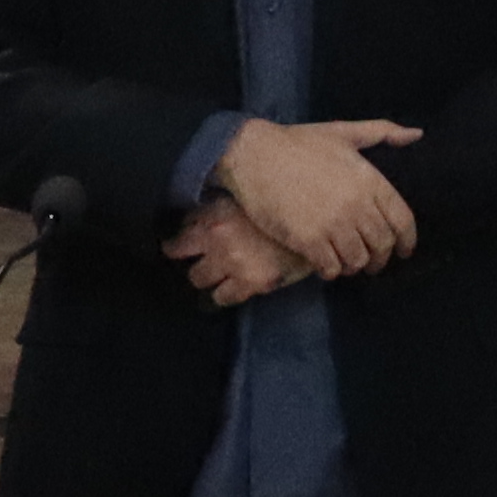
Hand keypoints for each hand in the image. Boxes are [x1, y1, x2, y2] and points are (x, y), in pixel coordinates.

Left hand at [166, 200, 301, 305]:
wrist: (319, 224)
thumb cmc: (286, 208)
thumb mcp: (249, 199)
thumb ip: (225, 206)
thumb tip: (206, 210)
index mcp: (215, 214)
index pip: (181, 233)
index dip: (178, 241)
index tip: (177, 246)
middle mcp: (217, 239)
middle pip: (185, 259)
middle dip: (191, 261)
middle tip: (196, 261)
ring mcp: (232, 263)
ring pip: (199, 279)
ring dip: (206, 278)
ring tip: (212, 277)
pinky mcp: (250, 283)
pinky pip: (223, 297)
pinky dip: (223, 294)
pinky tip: (227, 291)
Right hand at [212, 115, 424, 278]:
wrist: (253, 154)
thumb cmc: (297, 142)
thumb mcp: (343, 132)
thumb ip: (382, 132)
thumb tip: (416, 135)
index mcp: (369, 180)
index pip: (403, 221)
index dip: (407, 241)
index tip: (403, 251)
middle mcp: (356, 205)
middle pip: (382, 245)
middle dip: (380, 258)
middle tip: (372, 263)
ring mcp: (332, 224)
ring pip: (357, 260)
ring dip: (354, 266)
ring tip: (347, 263)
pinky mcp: (308, 240)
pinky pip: (331, 268)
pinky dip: (332, 271)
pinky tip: (326, 265)